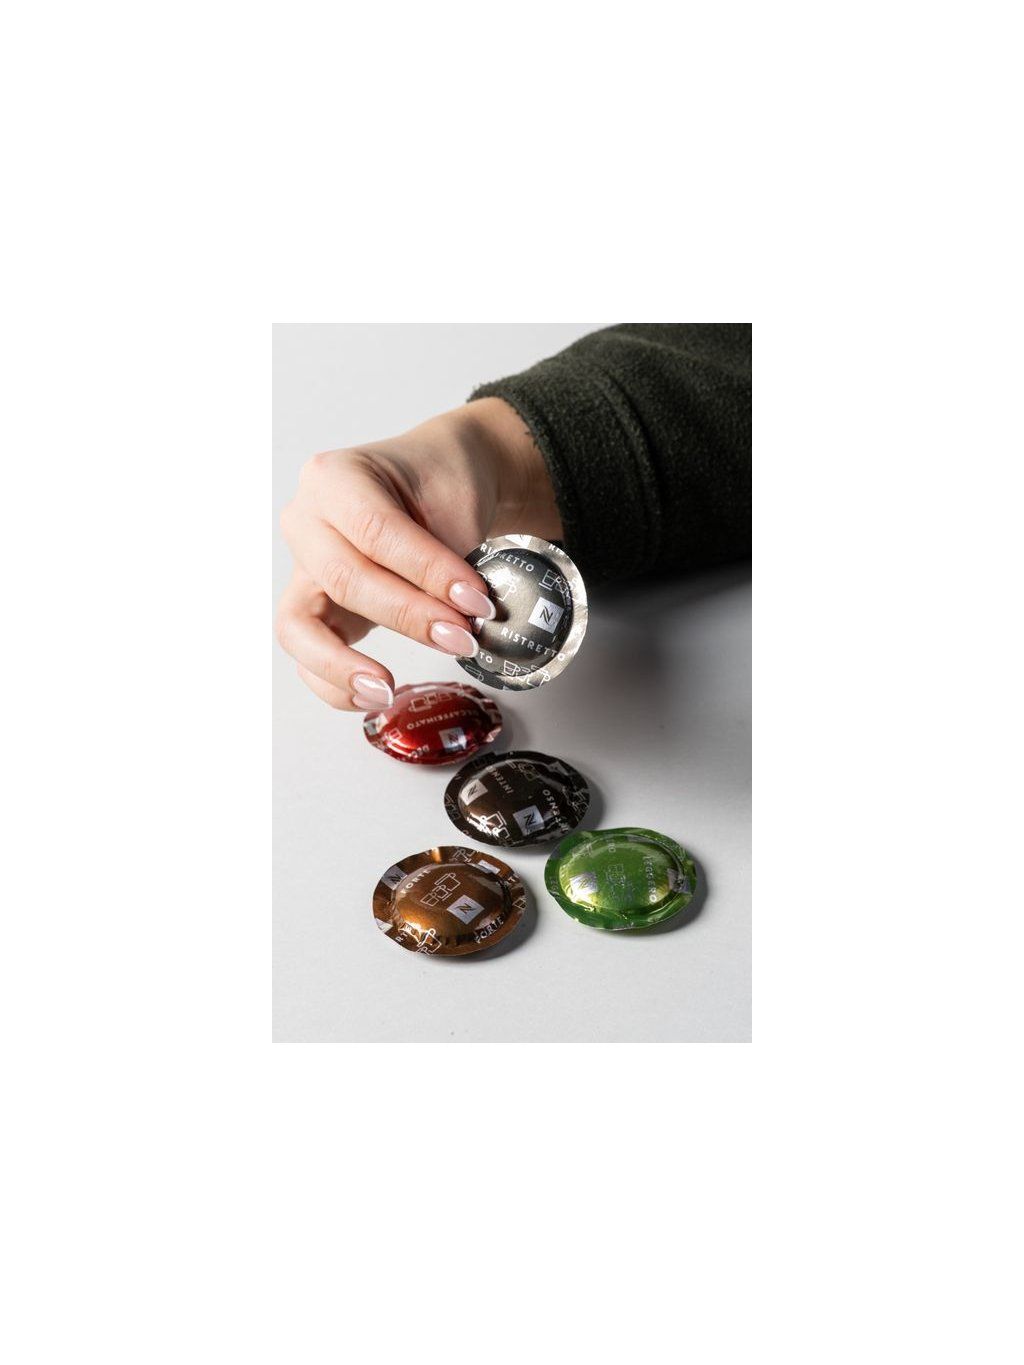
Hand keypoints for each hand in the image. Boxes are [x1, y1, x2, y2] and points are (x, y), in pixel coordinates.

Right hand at [276, 397, 560, 710]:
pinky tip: (372, 697)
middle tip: (460, 639)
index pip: (375, 529)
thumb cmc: (439, 485)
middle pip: (343, 579)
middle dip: (408, 617)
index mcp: (334, 477)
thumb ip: (449, 557)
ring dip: (347, 665)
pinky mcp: (311, 608)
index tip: (475, 600)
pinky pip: (304, 655)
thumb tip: (463, 619)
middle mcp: (305, 520)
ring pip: (300, 626)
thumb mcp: (454, 501)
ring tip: (389, 691)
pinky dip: (333, 683)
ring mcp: (302, 567)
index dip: (427, 570)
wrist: (436, 485)